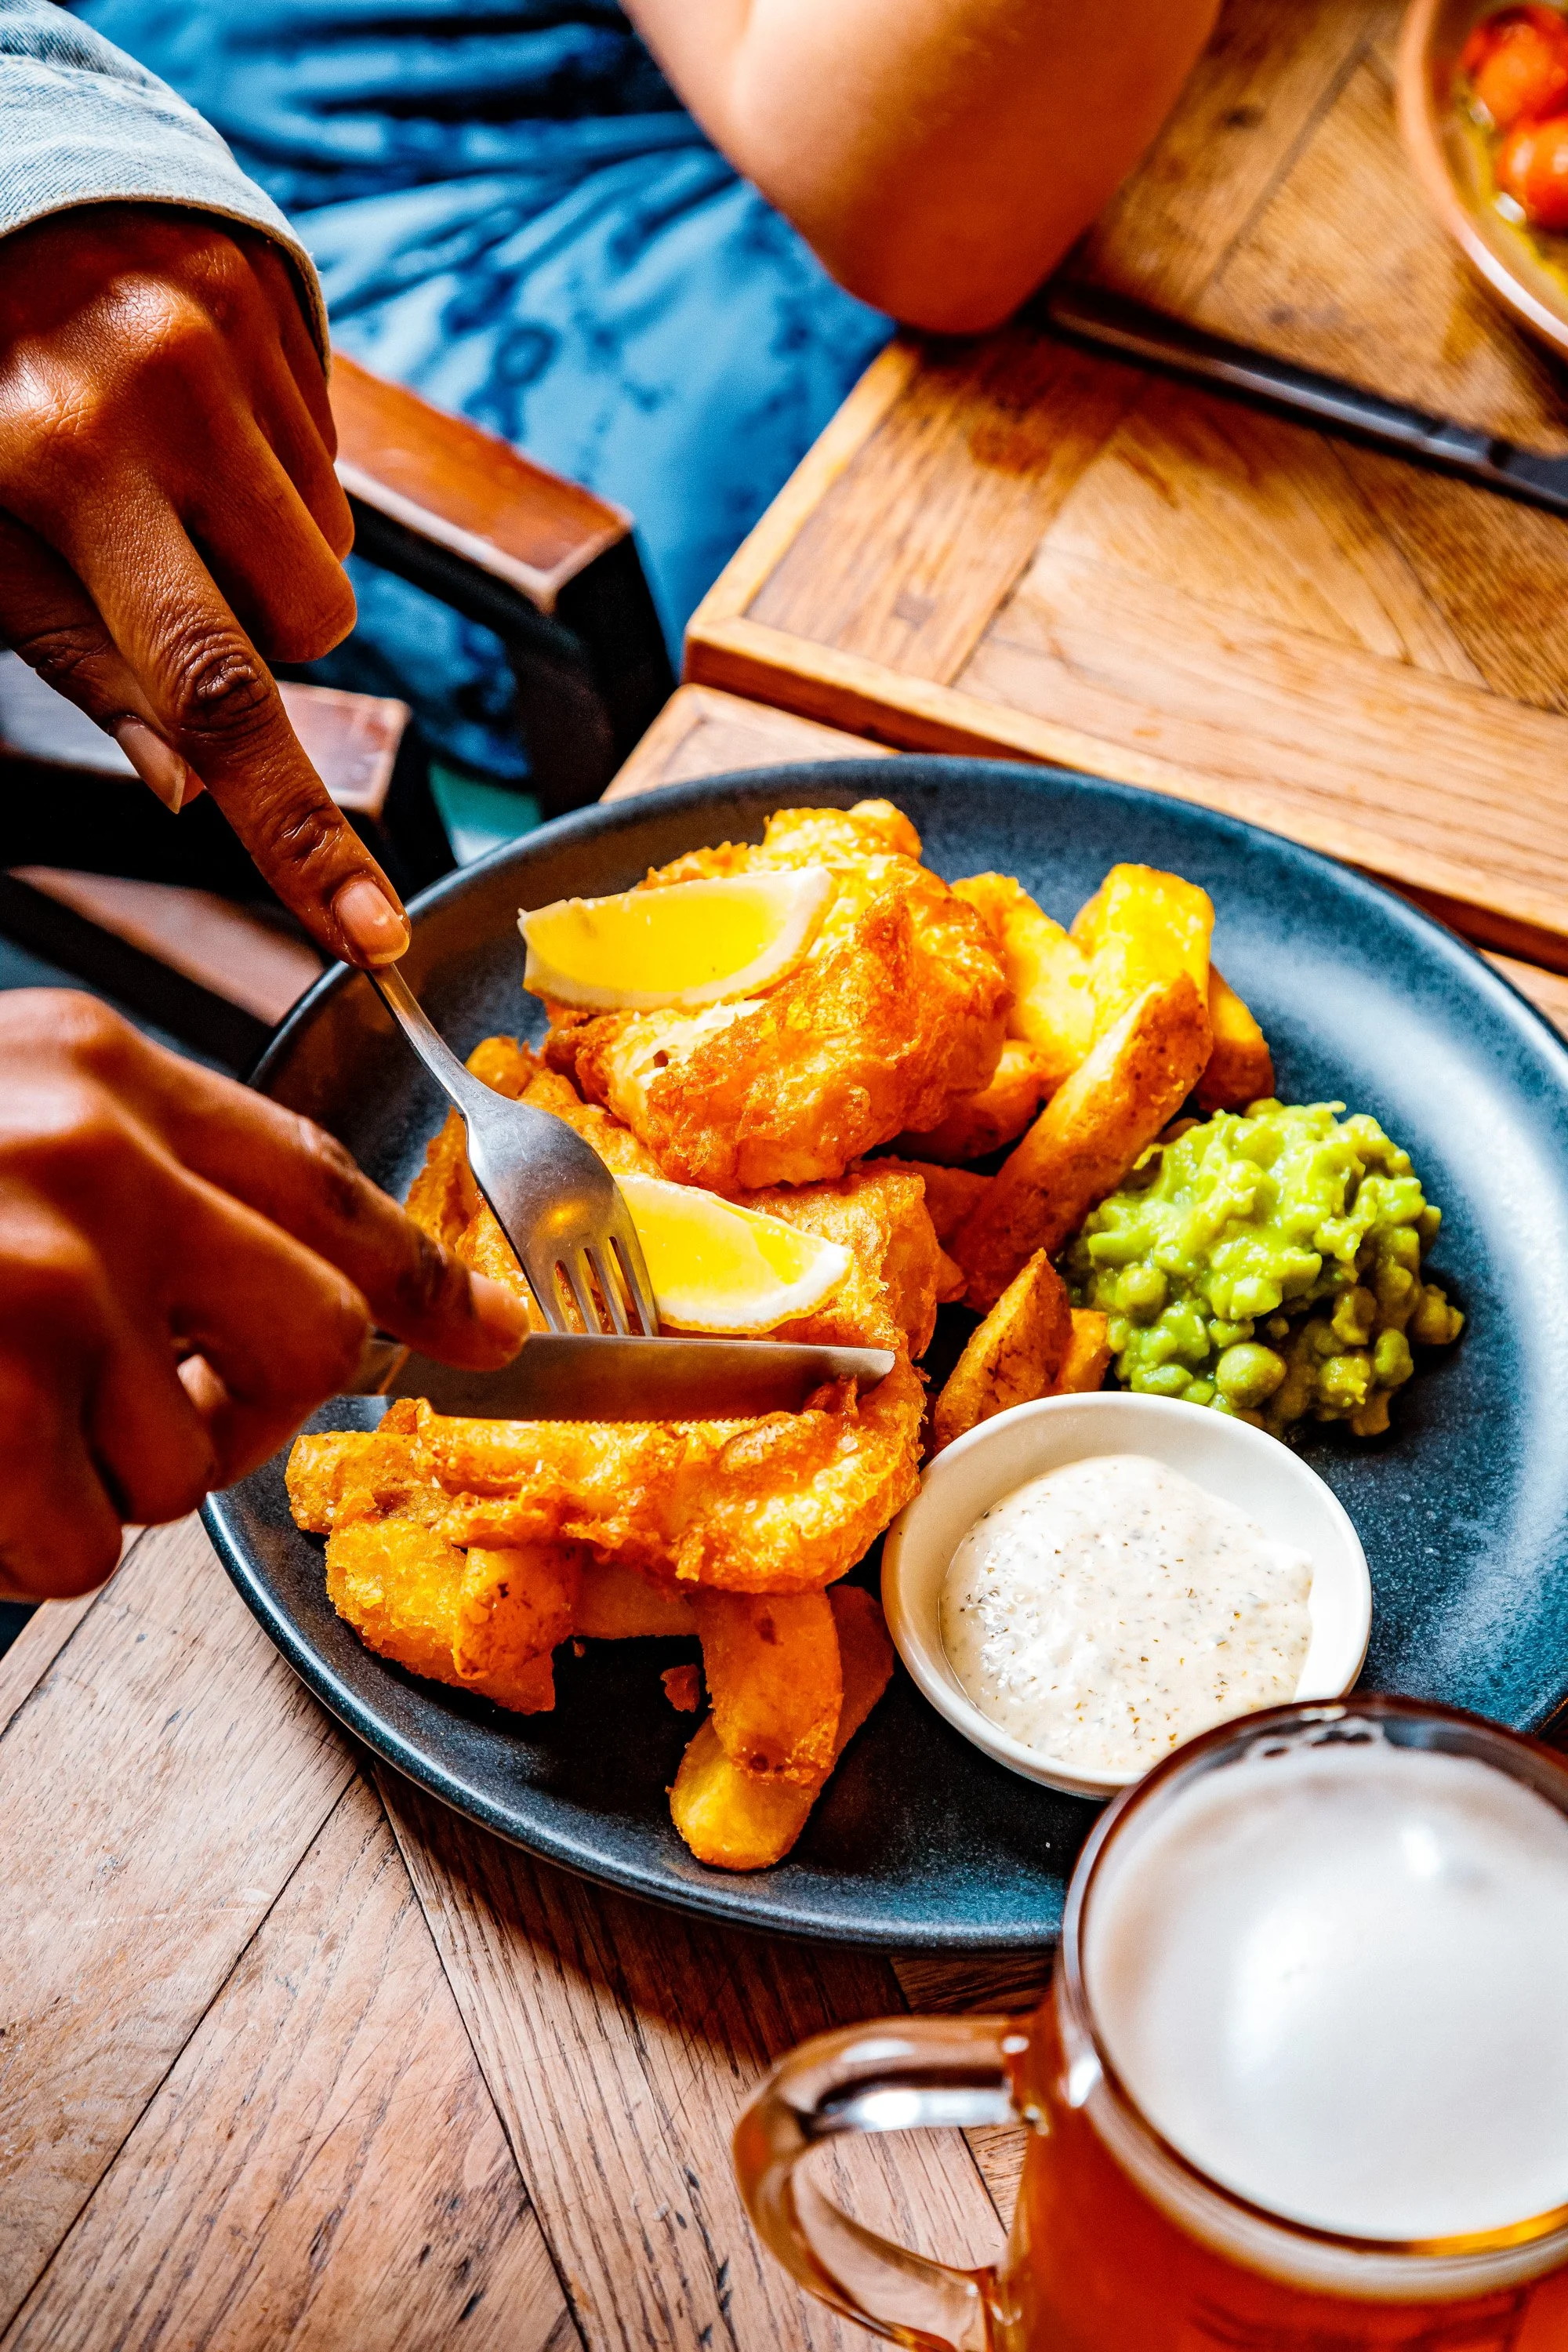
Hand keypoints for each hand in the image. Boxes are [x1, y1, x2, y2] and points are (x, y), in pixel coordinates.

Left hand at [0, 203, 408, 967]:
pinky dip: (274, 473)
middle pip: (314, 622)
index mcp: (65, 474)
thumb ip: (88, 664)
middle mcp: (160, 396)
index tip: (371, 931)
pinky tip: (192, 422)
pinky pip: (331, 458)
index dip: (296, 831)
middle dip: (263, 633)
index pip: (213, 693)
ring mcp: (228, 332)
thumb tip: (190, 790)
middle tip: (164, 570)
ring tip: (166, 478)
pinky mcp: (272, 294)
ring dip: (267, 550)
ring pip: (333, 548)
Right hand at [0, 993, 528, 1599]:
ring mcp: (44, 1278)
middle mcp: (94, 1156)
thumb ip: (147, 1178)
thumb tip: (316, 1298)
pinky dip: (19, 1547)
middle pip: (310, 1338)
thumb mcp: (4, 1119)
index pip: (327, 1183)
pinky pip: (87, 1547)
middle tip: (147, 1413)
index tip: (492, 1333)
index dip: (423, 1276)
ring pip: (187, 1463)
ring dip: (94, 1483)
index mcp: (103, 1072)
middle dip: (248, 1409)